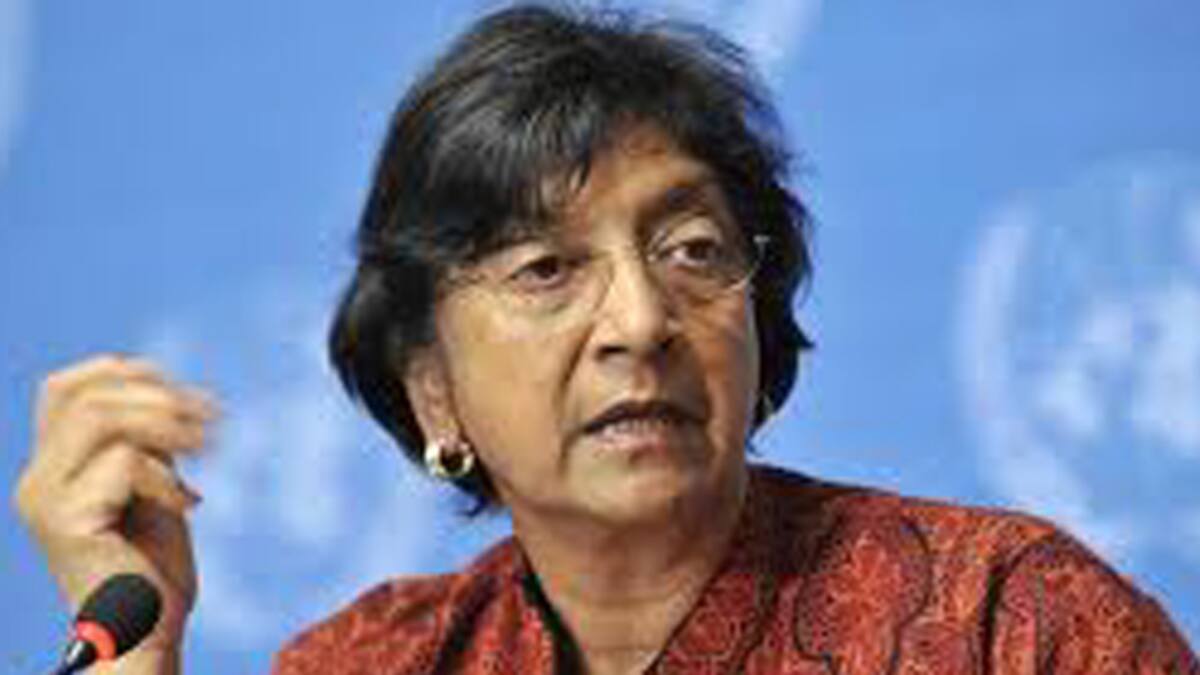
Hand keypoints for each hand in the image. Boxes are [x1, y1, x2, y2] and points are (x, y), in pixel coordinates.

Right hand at [13, 354, 217, 669]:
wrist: (147, 637)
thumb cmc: (154, 571)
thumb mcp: (153, 490)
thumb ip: (147, 446)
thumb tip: (170, 394)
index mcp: (53, 469)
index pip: (65, 389)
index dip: (124, 372)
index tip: (183, 391)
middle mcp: (37, 481)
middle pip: (84, 394)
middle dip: (157, 394)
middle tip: (211, 418)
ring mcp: (46, 500)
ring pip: (99, 416)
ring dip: (165, 420)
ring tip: (207, 445)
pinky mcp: (67, 520)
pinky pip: (122, 462)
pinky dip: (166, 475)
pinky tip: (189, 505)